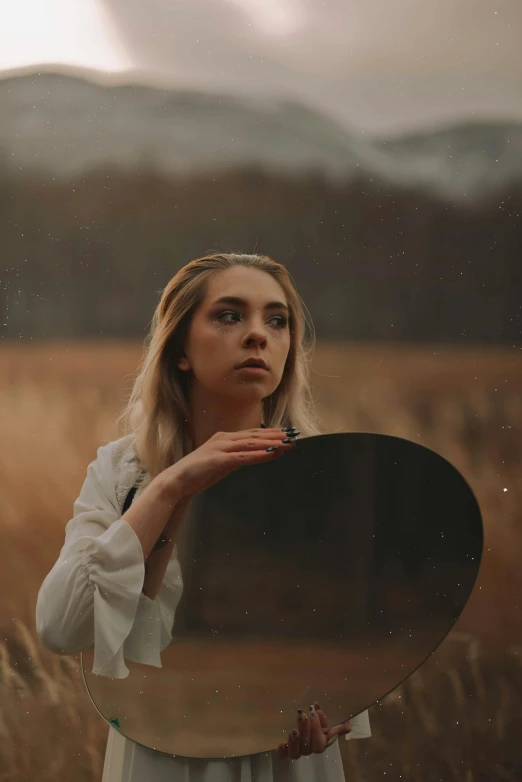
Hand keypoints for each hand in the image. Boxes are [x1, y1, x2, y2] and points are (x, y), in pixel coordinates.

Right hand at [163, 427, 298, 497]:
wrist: (178, 481)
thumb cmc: (199, 473)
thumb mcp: (223, 464)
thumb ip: (238, 458)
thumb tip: (257, 455)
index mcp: (225, 438)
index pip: (252, 434)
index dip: (271, 433)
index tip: (287, 433)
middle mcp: (224, 439)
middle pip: (255, 435)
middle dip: (276, 435)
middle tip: (294, 435)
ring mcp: (221, 448)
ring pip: (252, 443)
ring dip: (271, 443)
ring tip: (287, 443)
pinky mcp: (219, 460)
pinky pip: (243, 457)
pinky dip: (259, 455)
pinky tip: (272, 454)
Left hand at [277, 701, 351, 759]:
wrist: (304, 737)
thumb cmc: (318, 731)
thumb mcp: (327, 729)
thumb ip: (337, 729)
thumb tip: (349, 725)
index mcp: (320, 743)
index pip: (320, 741)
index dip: (317, 728)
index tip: (315, 711)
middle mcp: (309, 749)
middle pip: (308, 745)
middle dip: (306, 729)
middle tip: (302, 714)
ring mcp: (298, 750)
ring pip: (296, 752)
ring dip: (295, 742)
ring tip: (293, 731)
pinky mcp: (287, 751)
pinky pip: (284, 756)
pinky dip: (282, 751)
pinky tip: (281, 745)